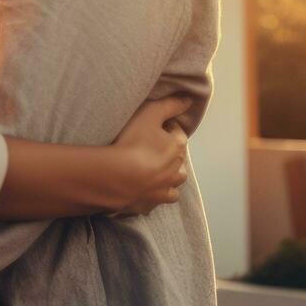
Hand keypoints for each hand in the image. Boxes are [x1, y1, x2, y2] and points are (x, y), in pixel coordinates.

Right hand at [107, 94, 191, 215]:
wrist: (116, 178)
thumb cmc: (132, 142)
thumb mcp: (150, 114)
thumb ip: (170, 105)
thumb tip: (189, 100)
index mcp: (178, 148)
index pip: (177, 132)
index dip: (165, 126)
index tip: (151, 125)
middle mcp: (176, 171)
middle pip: (177, 159)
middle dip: (168, 152)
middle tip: (149, 146)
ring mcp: (163, 191)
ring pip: (173, 184)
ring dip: (167, 177)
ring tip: (152, 171)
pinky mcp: (148, 205)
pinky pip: (154, 201)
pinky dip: (153, 195)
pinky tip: (143, 190)